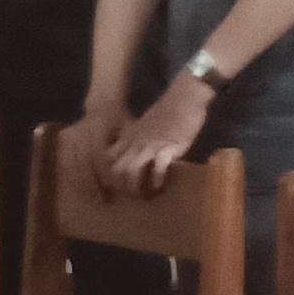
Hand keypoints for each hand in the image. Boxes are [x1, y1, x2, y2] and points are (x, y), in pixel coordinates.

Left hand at [111, 76, 211, 194]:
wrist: (185, 97)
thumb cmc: (169, 110)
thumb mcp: (145, 124)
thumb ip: (138, 139)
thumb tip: (137, 155)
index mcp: (129, 136)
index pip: (108, 158)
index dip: (108, 175)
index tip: (115, 186)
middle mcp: (135, 142)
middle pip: (116, 169)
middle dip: (121, 187)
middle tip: (130, 197)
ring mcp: (150, 145)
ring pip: (132, 171)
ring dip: (136, 188)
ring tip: (144, 197)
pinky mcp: (168, 148)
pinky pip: (157, 170)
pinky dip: (157, 182)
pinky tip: (160, 188)